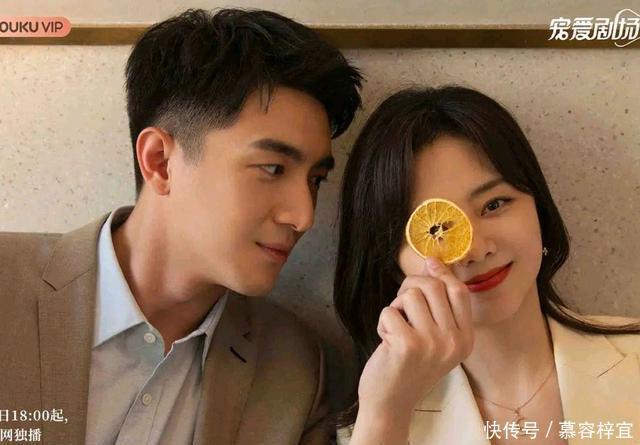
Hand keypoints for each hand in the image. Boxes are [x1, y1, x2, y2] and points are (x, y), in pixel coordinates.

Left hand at [357, 256, 473, 416]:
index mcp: (465, 339)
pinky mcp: (407, 344)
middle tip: (401, 304)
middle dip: (411, 287)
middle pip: (433, 287)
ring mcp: (432, 343)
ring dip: (396, 308)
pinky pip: (389, 311)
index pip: (459, 292)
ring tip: (396, 329)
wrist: (391, 402)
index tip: (429, 264)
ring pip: (410, 296)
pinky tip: (387, 342)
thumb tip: (433, 262)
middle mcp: (453, 341)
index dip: (442, 273)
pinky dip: (383, 322)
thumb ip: (438, 305)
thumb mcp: (435, 338)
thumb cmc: (409, 366)